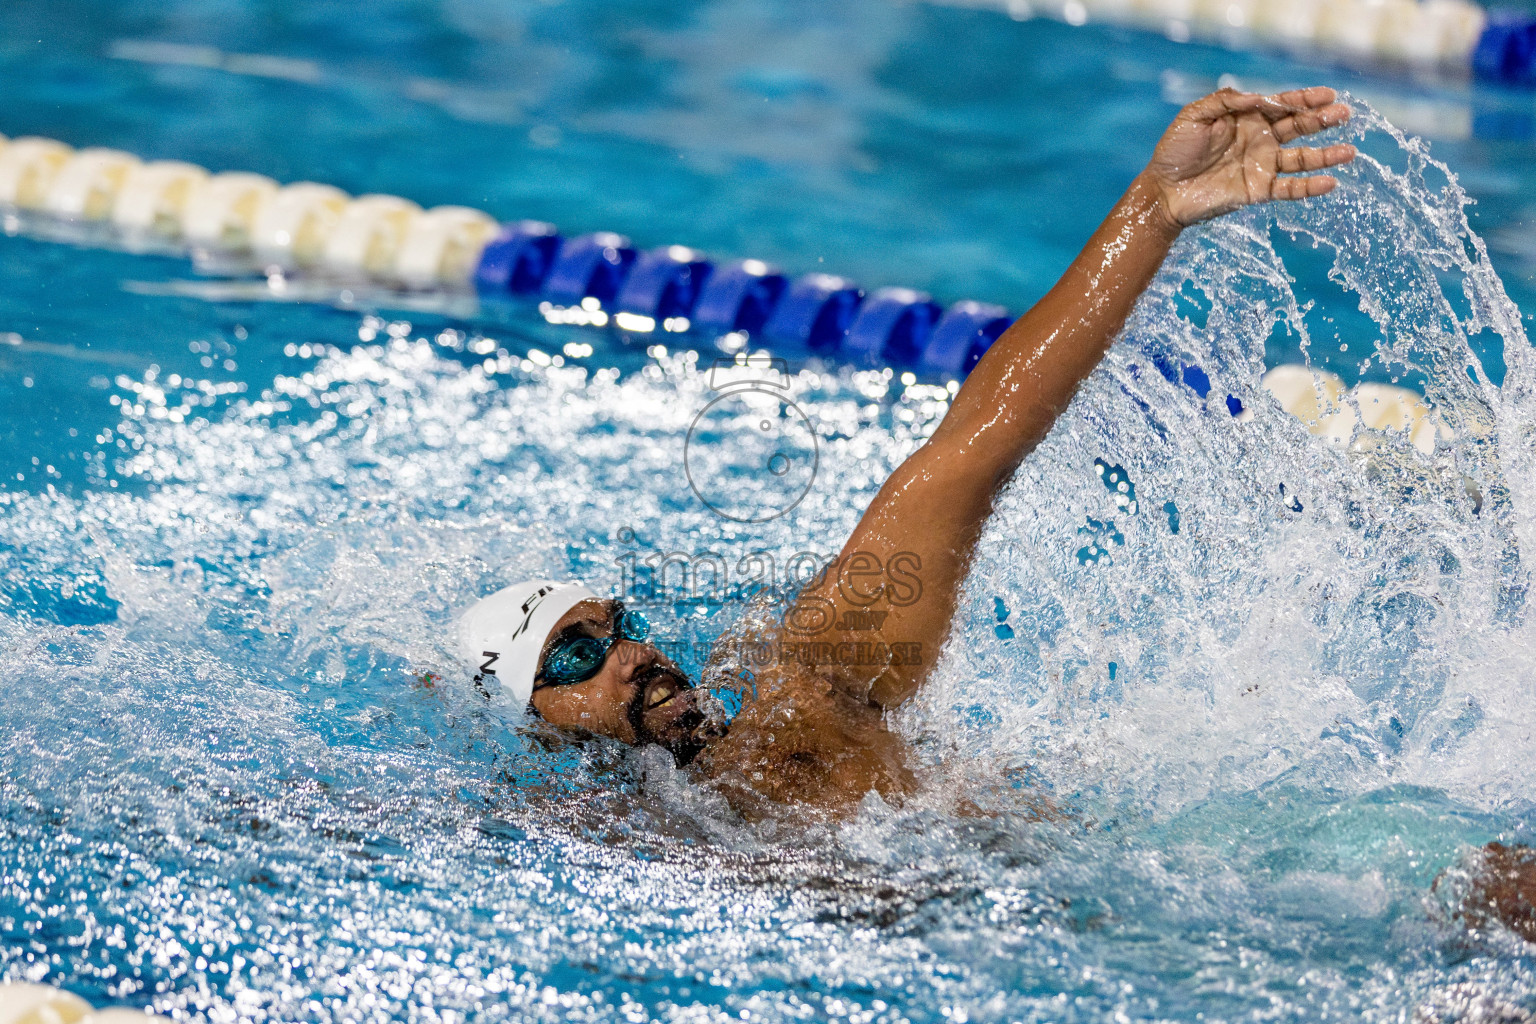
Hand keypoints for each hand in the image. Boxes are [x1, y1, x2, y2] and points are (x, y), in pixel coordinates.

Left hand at [1145, 86, 1355, 229]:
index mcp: (1246, 119)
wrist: (1163, 191)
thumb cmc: (1174, 151)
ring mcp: (1260, 166)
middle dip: (1321, 120)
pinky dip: (1309, 187)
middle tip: (1344, 114)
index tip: (1328, 95)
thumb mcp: (1194, 115)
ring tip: (1349, 152)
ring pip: (1301, 158)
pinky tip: (1330, 182)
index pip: (1281, 105)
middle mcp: (1258, 140)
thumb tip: (1258, 97)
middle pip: (1297, 128)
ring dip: (1325, 155)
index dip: (1304, 99)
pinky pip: (1289, 188)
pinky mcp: (1257, 191)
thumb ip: (1226, 100)